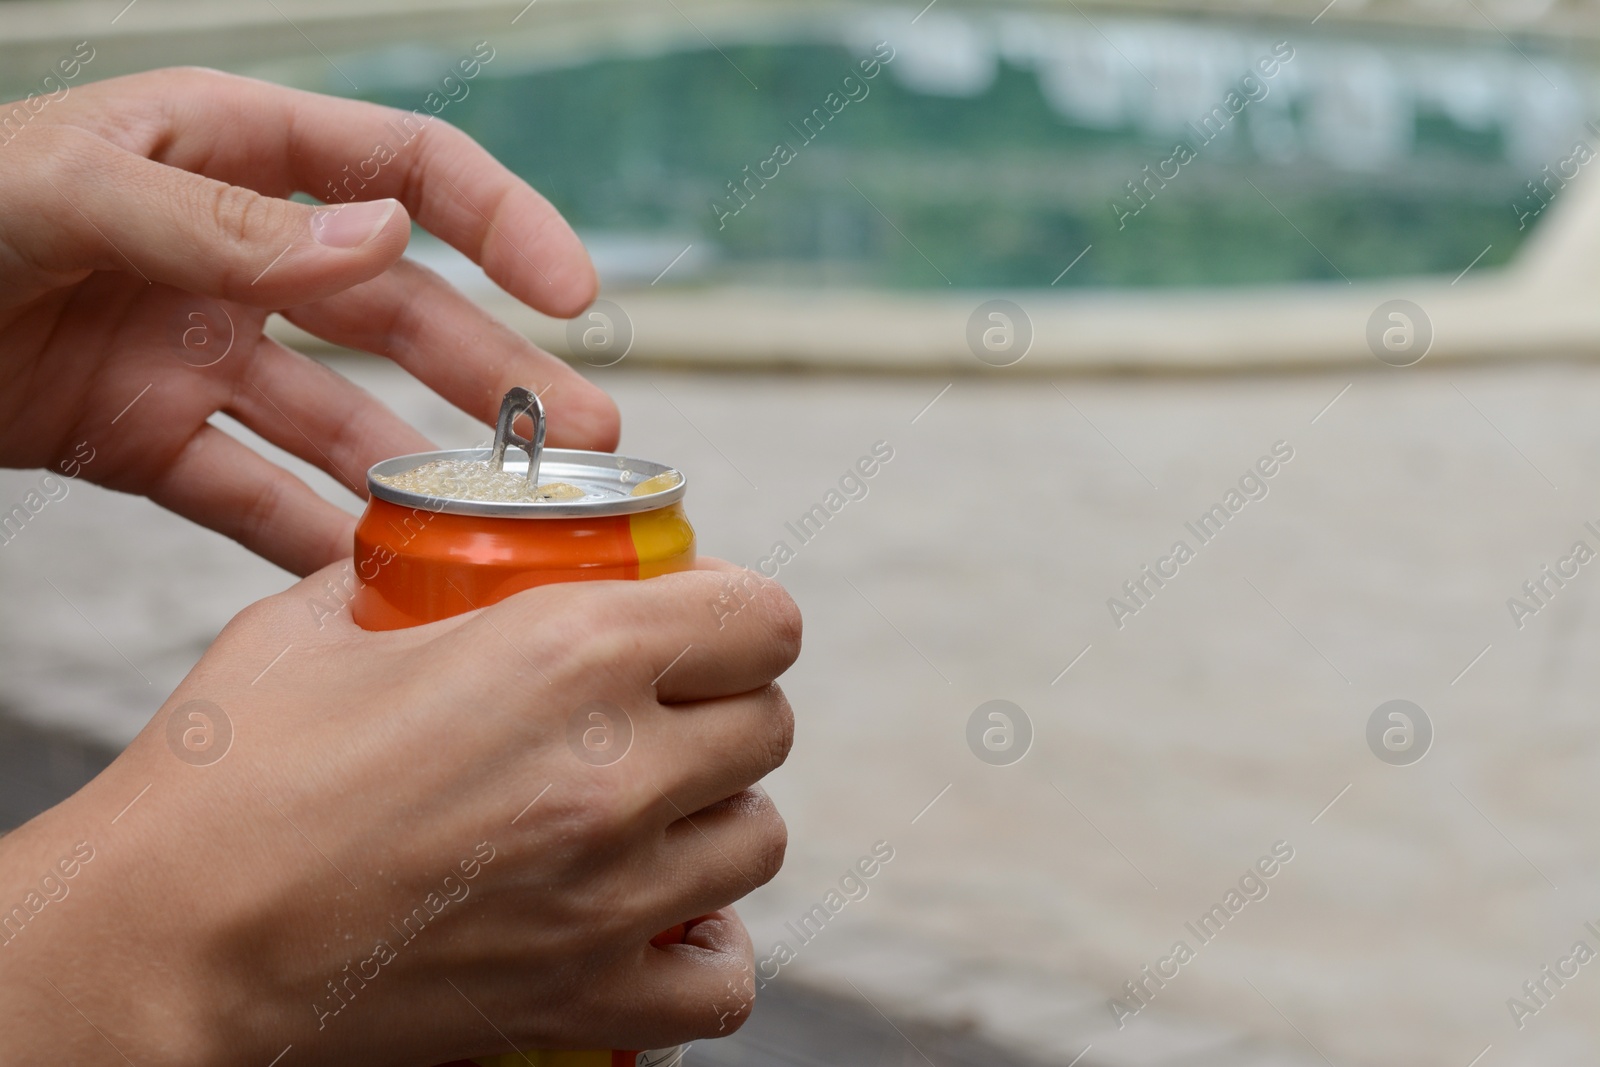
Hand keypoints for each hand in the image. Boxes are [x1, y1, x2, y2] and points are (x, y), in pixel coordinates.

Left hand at [0, 67, 618, 575]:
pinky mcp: (140, 435)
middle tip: (582, 441)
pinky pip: (248, 491)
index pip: (406, 169)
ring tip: (506, 524)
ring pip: (340, 414)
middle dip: (498, 375)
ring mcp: (190, 348)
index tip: (576, 296)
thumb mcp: (63, 189)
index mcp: (226, 151)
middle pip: (400, 314)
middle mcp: (228, 254)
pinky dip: (308, 535)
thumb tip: (384, 242)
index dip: (506, 225)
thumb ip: (223, 221)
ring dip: (424, 468)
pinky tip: (375, 575)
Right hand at [0, 559, 798, 1065]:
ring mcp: (610, 894)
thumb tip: (443, 556)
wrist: (161, 945)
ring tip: (651, 811)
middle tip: (661, 712)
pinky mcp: (584, 997)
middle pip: (768, 723)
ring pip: (757, 839)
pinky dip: (704, 951)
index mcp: (569, 651)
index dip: (737, 612)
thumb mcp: (320, 622)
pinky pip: (722, 983)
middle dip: (724, 705)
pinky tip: (656, 920)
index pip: (762, 616)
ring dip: (716, 816)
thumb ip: (414, 576)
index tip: (700, 622)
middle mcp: (616, 768)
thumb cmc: (225, 781)